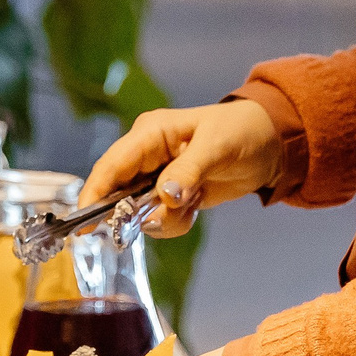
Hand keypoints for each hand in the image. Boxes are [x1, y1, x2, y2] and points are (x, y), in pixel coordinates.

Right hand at [80, 99, 280, 238]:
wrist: (270, 145)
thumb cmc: (242, 131)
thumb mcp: (216, 146)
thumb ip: (188, 171)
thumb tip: (164, 196)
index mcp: (150, 134)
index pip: (111, 165)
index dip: (95, 193)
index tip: (85, 223)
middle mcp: (147, 156)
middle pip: (119, 193)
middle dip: (133, 212)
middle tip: (154, 219)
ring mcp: (158, 179)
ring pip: (139, 212)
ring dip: (163, 218)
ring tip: (192, 206)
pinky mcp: (171, 197)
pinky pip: (160, 220)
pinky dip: (175, 223)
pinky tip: (196, 208)